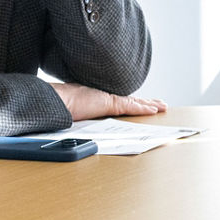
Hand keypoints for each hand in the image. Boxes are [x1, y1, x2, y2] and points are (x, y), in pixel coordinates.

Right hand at [51, 82, 167, 120]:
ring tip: (163, 106)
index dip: (136, 102)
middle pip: (132, 101)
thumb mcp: (77, 112)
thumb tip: (81, 121)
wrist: (57, 101)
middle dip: (147, 103)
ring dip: (150, 105)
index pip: (123, 102)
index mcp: (100, 100)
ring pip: (135, 103)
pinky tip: (154, 110)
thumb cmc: (63, 106)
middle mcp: (107, 98)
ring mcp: (109, 99)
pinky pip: (132, 107)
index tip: (145, 103)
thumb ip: (84, 115)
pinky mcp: (111, 103)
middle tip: (161, 104)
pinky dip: (144, 109)